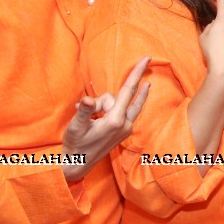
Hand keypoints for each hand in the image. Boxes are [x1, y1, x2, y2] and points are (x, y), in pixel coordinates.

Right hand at [61, 56, 150, 182]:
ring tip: (90, 117)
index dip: (137, 72)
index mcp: (115, 121)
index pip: (128, 90)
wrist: (78, 165)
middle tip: (112, 91)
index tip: (147, 58)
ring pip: (123, 104)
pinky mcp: (124, 132)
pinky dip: (110, 109)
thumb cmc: (75, 144)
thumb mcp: (76, 126)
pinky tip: (95, 118)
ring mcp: (126, 129)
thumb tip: (88, 99)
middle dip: (113, 94)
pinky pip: (123, 111)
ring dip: (107, 104)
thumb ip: (84, 110)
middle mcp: (125, 124)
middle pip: (125, 96)